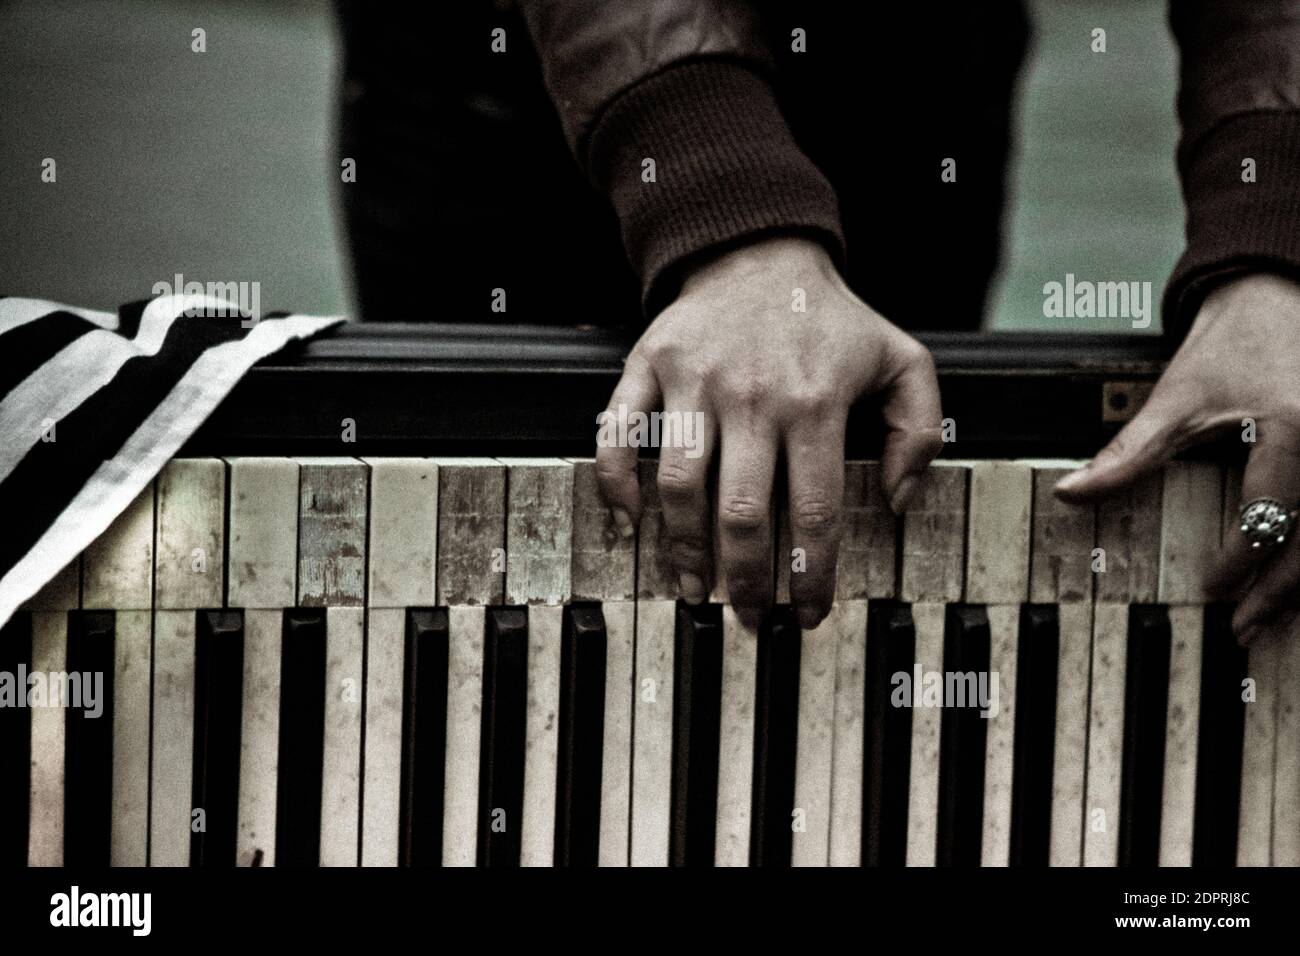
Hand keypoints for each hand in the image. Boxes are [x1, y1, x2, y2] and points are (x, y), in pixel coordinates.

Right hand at [596, 236, 943, 628]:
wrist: (760, 252)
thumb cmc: (830, 319)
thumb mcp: (903, 361)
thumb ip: (919, 431)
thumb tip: (898, 500)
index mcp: (815, 403)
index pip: (814, 514)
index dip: (810, 577)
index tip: (806, 614)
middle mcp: (753, 398)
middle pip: (742, 514)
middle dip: (745, 581)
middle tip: (745, 617)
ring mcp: (695, 383)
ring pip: (680, 486)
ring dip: (683, 549)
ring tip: (694, 589)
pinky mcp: (650, 367)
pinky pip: (619, 432)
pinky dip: (616, 480)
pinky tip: (629, 518)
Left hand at [1055, 273, 1299, 644]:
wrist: (1278, 298)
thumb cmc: (1233, 342)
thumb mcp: (1176, 398)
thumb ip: (1128, 453)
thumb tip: (1071, 491)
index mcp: (1292, 433)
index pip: (1267, 520)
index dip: (1236, 561)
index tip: (1208, 587)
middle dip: (1278, 593)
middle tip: (1242, 629)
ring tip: (1269, 617)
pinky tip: (1293, 576)